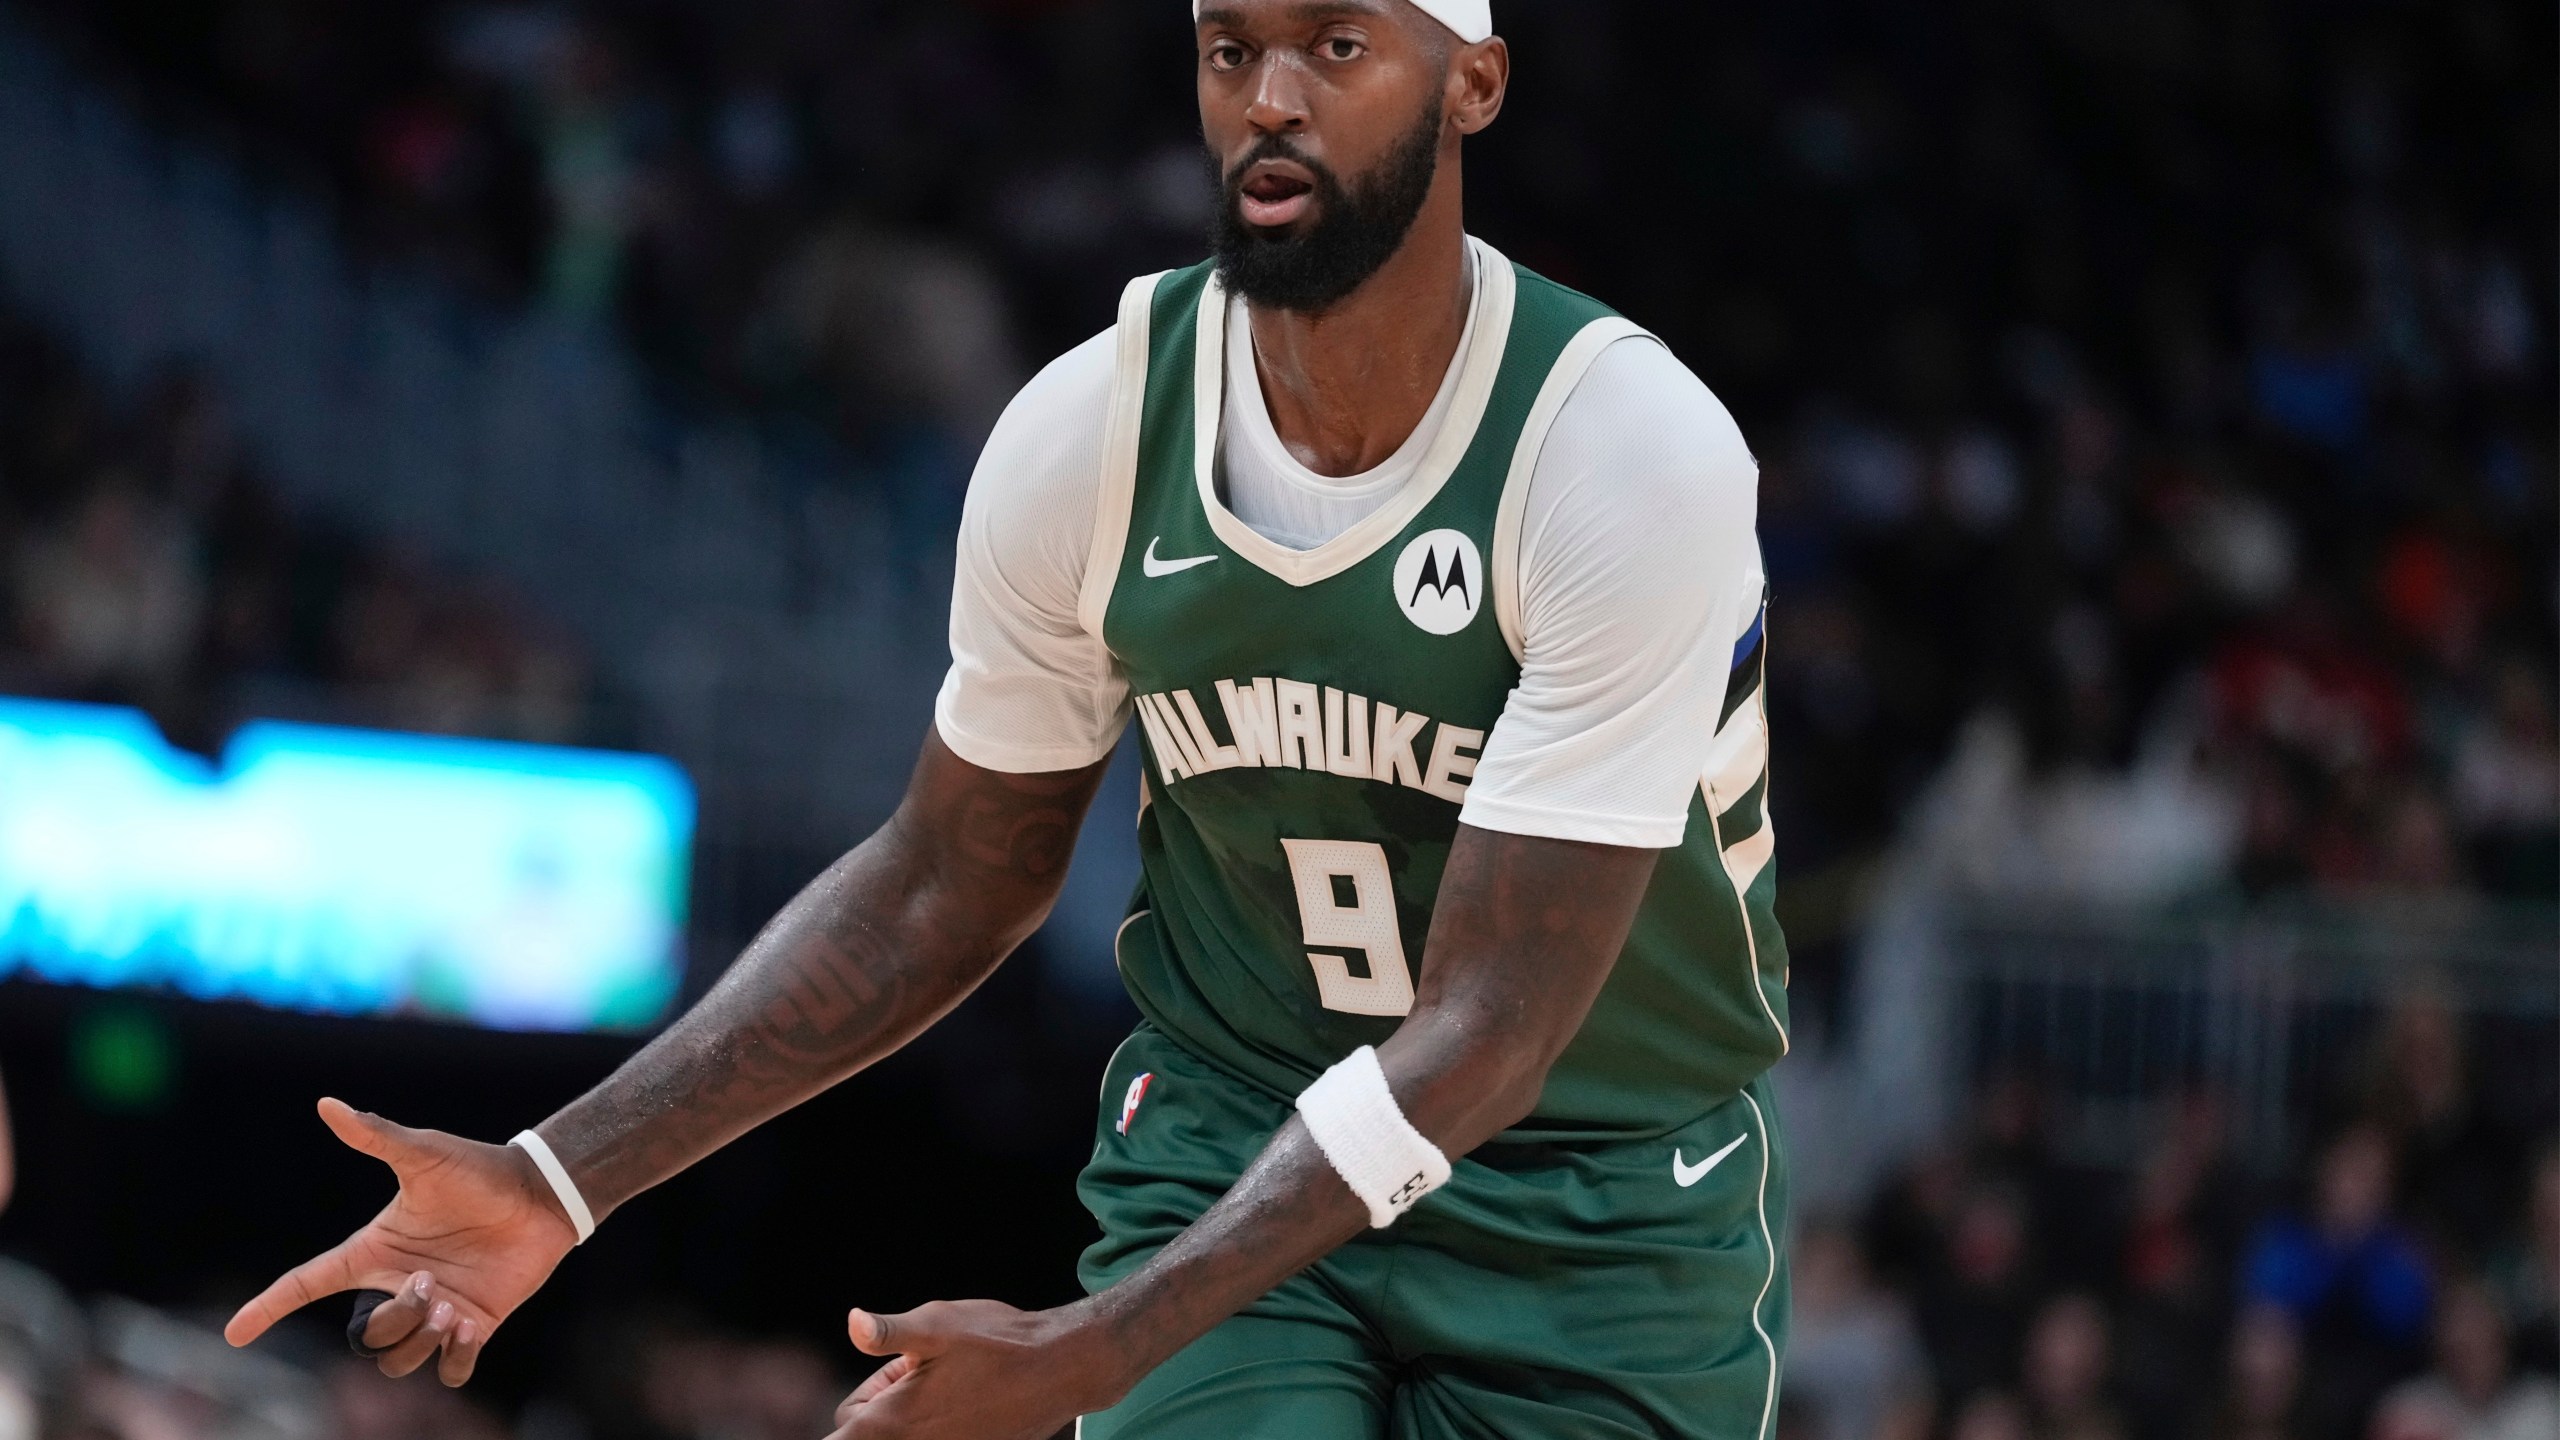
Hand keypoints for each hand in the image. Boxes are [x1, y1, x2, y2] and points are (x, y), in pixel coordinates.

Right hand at [222, 1098, 580, 1384]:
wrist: (541, 1194)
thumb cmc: (479, 1171)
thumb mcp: (425, 1155)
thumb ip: (376, 1136)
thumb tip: (328, 1103)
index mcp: (374, 1251)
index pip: (307, 1282)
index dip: (270, 1307)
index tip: (235, 1334)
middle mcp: (397, 1286)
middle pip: (364, 1337)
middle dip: (392, 1321)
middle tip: (431, 1286)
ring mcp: (436, 1310)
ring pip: (401, 1361)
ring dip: (421, 1341)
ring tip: (451, 1310)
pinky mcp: (474, 1325)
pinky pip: (451, 1371)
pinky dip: (456, 1359)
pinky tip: (471, 1327)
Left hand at [827, 1300, 1127, 1439]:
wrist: (1062, 1369)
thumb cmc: (999, 1345)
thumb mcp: (937, 1325)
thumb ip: (886, 1332)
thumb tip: (853, 1324)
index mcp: (892, 1422)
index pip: (838, 1437)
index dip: (851, 1412)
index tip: (882, 1383)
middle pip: (864, 1433)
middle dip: (880, 1401)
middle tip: (920, 1366)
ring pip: (901, 1436)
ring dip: (910, 1414)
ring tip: (947, 1380)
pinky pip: (934, 1437)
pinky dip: (937, 1422)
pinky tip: (965, 1396)